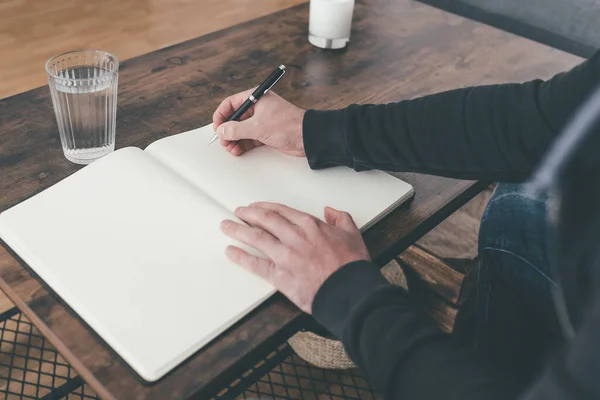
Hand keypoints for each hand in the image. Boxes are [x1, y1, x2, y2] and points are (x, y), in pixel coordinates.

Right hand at [212, 90, 305, 156]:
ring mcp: (262, 121)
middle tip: (224, 141)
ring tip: (231, 148)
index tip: (217, 128)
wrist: (307, 137)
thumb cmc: (287, 125)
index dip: (221, 115)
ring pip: (241, 130)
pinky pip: (249, 138)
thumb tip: (222, 131)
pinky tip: (238, 150)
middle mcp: (258, 108)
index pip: (231, 103)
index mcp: (256, 98)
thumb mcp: (257, 127)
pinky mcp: (266, 133)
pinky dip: (242, 144)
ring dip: (234, 139)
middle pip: (235, 118)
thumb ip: (236, 129)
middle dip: (228, 130)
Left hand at [220, 203, 369, 313]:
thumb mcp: (352, 234)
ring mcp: (285, 256)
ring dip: (238, 230)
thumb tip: (331, 211)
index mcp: (310, 225)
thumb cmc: (351, 265)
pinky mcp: (280, 276)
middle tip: (238, 212)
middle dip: (248, 214)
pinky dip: (241, 258)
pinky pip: (256, 265)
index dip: (265, 207)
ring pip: (256, 238)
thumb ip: (341, 218)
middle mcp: (294, 237)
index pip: (281, 211)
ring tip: (226, 226)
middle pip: (265, 220)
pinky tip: (230, 252)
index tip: (256, 206)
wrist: (348, 290)